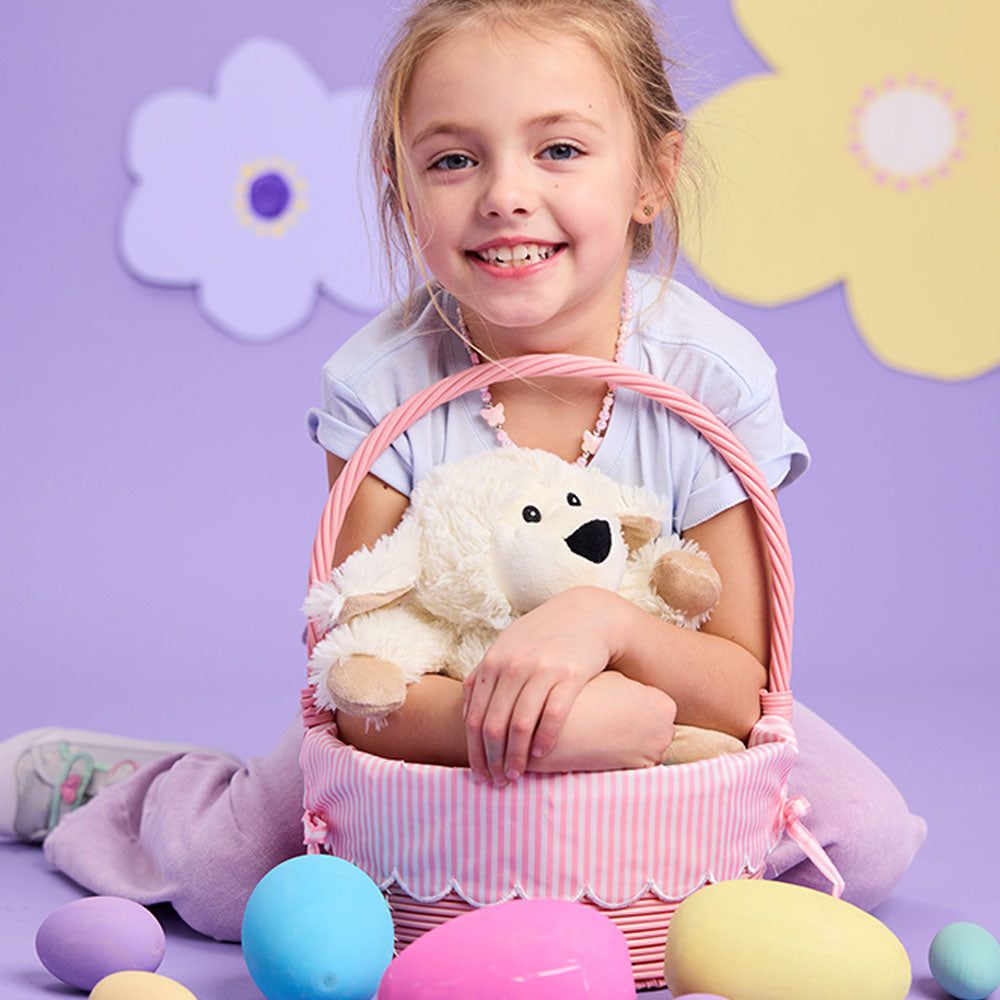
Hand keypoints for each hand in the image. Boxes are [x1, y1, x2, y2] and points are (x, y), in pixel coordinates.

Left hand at [462, 587, 625, 785]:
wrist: (588, 614)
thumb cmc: (543, 636)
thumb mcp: (508, 647)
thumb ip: (485, 676)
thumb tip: (465, 711)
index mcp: (494, 662)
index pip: (474, 717)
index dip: (474, 751)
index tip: (479, 773)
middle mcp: (513, 665)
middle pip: (493, 725)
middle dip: (492, 760)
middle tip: (496, 782)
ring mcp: (541, 669)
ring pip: (520, 725)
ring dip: (515, 756)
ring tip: (516, 774)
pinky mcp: (570, 675)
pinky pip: (553, 716)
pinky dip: (544, 740)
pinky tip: (540, 755)